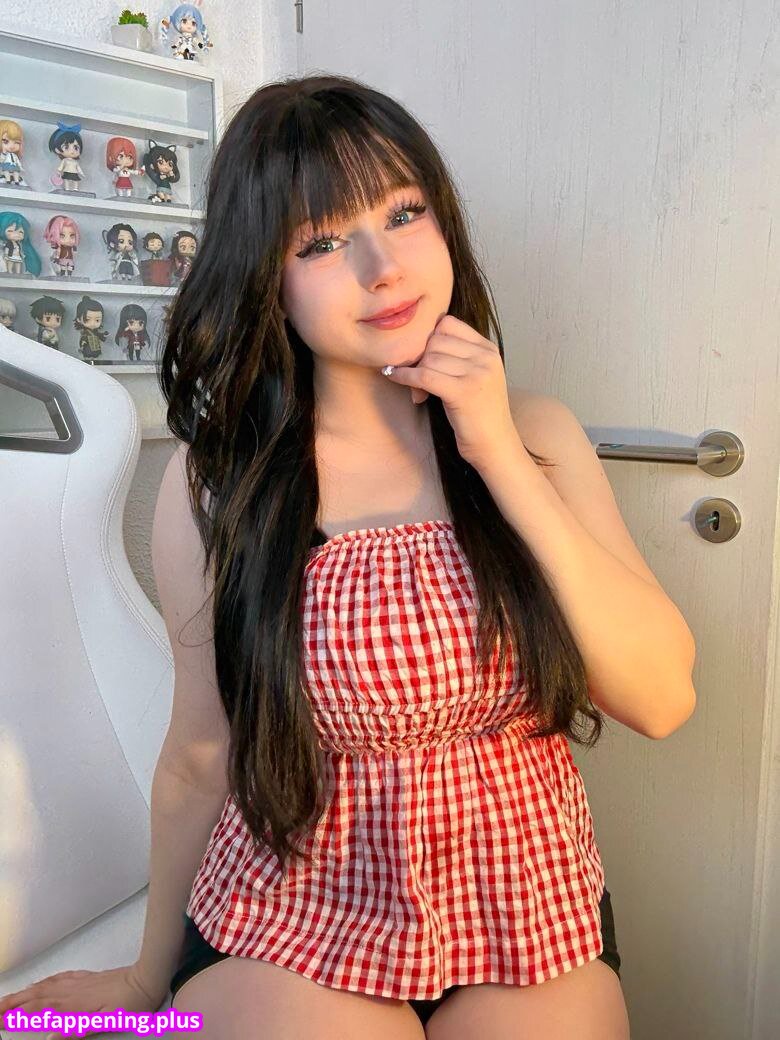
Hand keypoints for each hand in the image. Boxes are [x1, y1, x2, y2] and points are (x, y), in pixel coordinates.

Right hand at [0, 962, 165, 1037]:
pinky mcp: (88, 977)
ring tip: (8, 998)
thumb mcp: (106, 1022)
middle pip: (36, 996)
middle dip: (13, 1003)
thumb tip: (52, 1036)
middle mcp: (73, 991)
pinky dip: (45, 981)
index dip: (17, 1014)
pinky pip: (60, 977)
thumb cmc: (130, 1003)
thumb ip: (78, 1029)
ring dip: (25, 992)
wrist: (147, 978)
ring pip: (45, 986)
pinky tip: (40, 983)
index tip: (0, 1019)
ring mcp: (80, 982)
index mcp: (74, 1004)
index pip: (38, 1009)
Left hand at [380, 313, 519, 468]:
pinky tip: (393, 377)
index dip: (429, 339)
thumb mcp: (474, 377)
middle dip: (421, 358)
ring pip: (429, 358)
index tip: (424, 359)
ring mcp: (477, 374)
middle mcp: (485, 357)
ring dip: (415, 374)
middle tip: (419, 381)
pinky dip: (405, 376)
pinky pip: (424, 376)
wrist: (495, 446)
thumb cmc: (479, 415)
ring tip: (419, 393)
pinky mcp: (464, 392)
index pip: (448, 324)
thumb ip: (456, 357)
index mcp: (488, 349)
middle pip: (435, 340)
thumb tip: (415, 344)